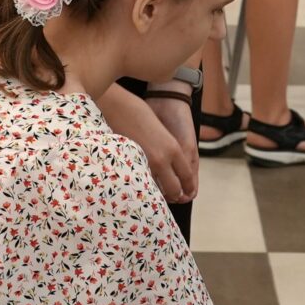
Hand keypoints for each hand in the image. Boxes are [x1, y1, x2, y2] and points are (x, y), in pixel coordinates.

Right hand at [104, 87, 197, 204]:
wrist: (116, 106)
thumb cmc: (137, 113)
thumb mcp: (160, 132)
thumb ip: (167, 150)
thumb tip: (168, 165)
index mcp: (173, 148)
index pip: (187, 175)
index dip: (188, 187)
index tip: (186, 193)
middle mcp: (163, 159)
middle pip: (175, 189)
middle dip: (175, 196)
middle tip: (171, 198)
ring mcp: (146, 164)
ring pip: (158, 190)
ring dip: (159, 195)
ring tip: (155, 197)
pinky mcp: (131, 166)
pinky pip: (142, 184)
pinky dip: (143, 188)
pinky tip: (140, 188)